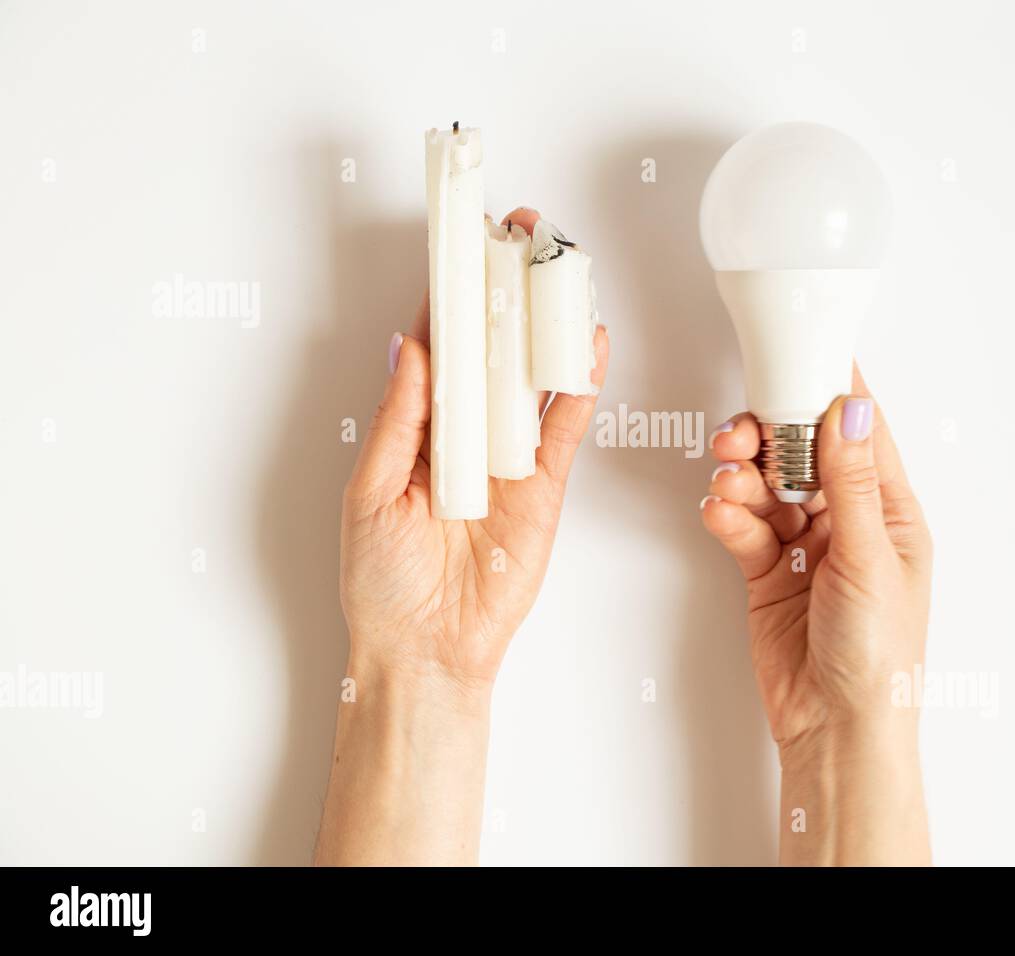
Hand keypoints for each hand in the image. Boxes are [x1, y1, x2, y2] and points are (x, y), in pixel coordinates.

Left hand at [340, 208, 608, 703]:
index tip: (456, 250)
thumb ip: (399, 420)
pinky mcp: (543, 486)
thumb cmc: (383, 582)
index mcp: (415, 432)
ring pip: (531, 380)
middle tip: (518, 239)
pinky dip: (578, 388)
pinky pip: (563, 428)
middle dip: (503, 296)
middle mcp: (463, 437)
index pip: (435, 351)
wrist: (427, 650)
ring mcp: (507, 459)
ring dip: (545, 328)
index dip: (447, 300)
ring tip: (559, 274)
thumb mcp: (371, 492)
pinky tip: (588, 347)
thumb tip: (410, 349)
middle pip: (489, 352)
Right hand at [700, 366, 932, 864]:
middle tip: (742, 433)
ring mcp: (803, 544)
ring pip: (765, 484)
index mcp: (889, 511)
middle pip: (801, 452)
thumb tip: (849, 410)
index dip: (830, 390)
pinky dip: (728, 514)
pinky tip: (722, 514)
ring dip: (742, 475)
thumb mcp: (870, 558)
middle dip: (769, 434)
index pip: (860, 433)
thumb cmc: (878, 656)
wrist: (836, 727)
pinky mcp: (765, 570)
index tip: (800, 350)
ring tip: (729, 481)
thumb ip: (851, 482)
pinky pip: (741, 525)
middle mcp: (846, 520)